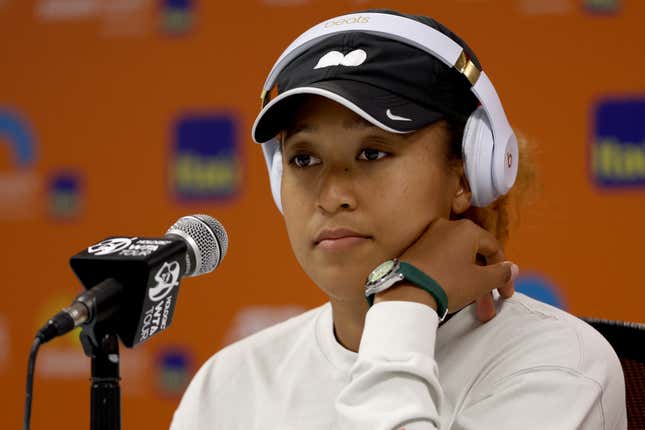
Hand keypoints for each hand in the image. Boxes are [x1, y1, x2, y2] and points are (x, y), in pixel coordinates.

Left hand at [373, 218, 517, 320]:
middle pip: (475, 257)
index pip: (493, 248)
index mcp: (466, 229)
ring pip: (459, 262)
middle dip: (485, 286)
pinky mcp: (416, 251)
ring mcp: (429, 238)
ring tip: (476, 311)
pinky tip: (457, 297)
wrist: (406, 291)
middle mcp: (447, 228)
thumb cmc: (448, 283)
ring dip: (471, 286)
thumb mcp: (480, 281)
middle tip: (490, 308)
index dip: (504, 272)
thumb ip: (500, 274)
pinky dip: (453, 278)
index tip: (506, 294)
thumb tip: (511, 268)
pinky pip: (442, 263)